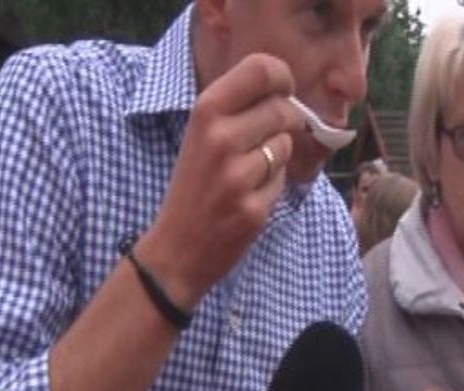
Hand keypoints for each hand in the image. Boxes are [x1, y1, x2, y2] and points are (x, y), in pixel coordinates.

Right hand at [137, 54, 304, 308]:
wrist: (176, 248)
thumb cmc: (195, 186)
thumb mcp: (203, 135)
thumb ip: (237, 110)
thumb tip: (286, 91)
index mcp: (205, 112)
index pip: (261, 69)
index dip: (282, 78)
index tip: (283, 92)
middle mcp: (220, 138)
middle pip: (283, 110)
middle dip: (286, 123)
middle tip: (265, 140)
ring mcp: (237, 174)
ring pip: (286, 146)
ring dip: (277, 157)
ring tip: (247, 172)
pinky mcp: (253, 207)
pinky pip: (283, 181)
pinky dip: (273, 187)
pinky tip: (248, 197)